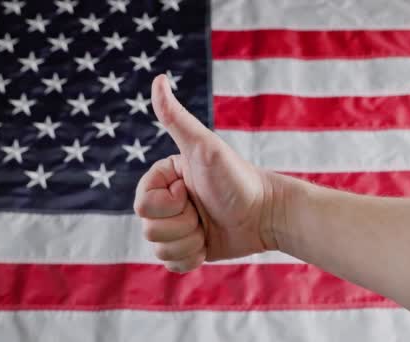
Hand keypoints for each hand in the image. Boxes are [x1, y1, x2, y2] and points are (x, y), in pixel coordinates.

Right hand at [133, 75, 278, 272]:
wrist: (267, 213)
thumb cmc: (238, 178)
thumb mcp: (205, 147)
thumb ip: (176, 118)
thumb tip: (158, 78)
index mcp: (163, 179)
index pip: (142, 205)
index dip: (168, 205)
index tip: (192, 191)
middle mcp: (166, 202)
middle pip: (148, 229)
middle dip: (181, 226)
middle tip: (205, 212)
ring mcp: (175, 226)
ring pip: (158, 249)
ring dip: (188, 243)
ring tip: (209, 228)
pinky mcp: (186, 248)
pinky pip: (170, 264)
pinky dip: (190, 259)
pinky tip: (207, 245)